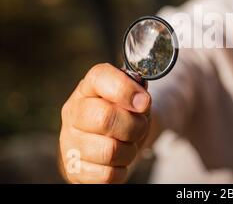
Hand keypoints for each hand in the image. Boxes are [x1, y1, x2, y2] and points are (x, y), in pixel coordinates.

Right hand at [59, 63, 150, 182]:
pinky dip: (121, 170)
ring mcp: (69, 141)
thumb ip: (139, 93)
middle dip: (134, 126)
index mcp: (89, 87)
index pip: (100, 77)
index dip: (126, 90)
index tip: (144, 102)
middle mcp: (74, 111)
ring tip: (129, 145)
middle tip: (140, 126)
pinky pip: (106, 175)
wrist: (113, 140)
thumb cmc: (126, 114)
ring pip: (109, 151)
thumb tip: (141, 100)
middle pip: (105, 118)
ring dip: (129, 151)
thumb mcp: (135, 98)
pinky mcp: (73, 169)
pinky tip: (118, 161)